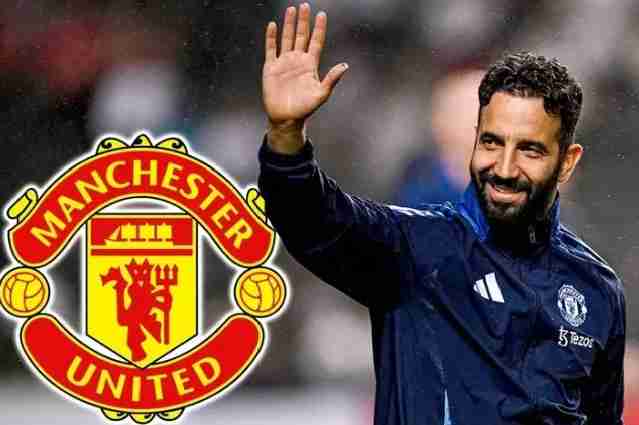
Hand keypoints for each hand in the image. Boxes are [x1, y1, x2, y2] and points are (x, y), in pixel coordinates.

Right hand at [262, 3, 347, 152]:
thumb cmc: (305, 109)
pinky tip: (272, 25)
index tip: (322, 14)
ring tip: (291, 9)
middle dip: (304, 21)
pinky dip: (271, 37)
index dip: (319, 29)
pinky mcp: (271, 68)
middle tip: (305, 5)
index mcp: (310, 65)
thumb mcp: (321, 94)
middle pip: (302, 36)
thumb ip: (332, 79)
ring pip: (287, 38)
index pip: (316, 42)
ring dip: (289, 24)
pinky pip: (271, 49)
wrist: (286, 118)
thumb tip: (345, 66)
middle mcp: (298, 60)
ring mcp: (284, 63)